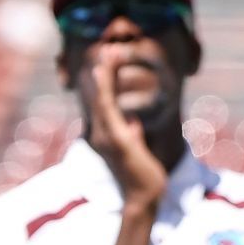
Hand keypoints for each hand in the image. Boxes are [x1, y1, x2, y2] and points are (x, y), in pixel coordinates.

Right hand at [82, 46, 169, 215]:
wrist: (144, 196)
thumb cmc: (143, 175)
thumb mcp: (137, 149)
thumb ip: (133, 135)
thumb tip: (134, 124)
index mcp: (106, 135)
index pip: (104, 103)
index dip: (105, 81)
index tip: (107, 62)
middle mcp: (102, 133)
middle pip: (99, 96)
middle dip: (103, 71)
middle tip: (106, 48)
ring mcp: (107, 135)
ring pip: (102, 98)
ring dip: (104, 74)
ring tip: (107, 53)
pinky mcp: (117, 138)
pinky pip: (109, 108)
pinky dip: (105, 89)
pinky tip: (105, 73)